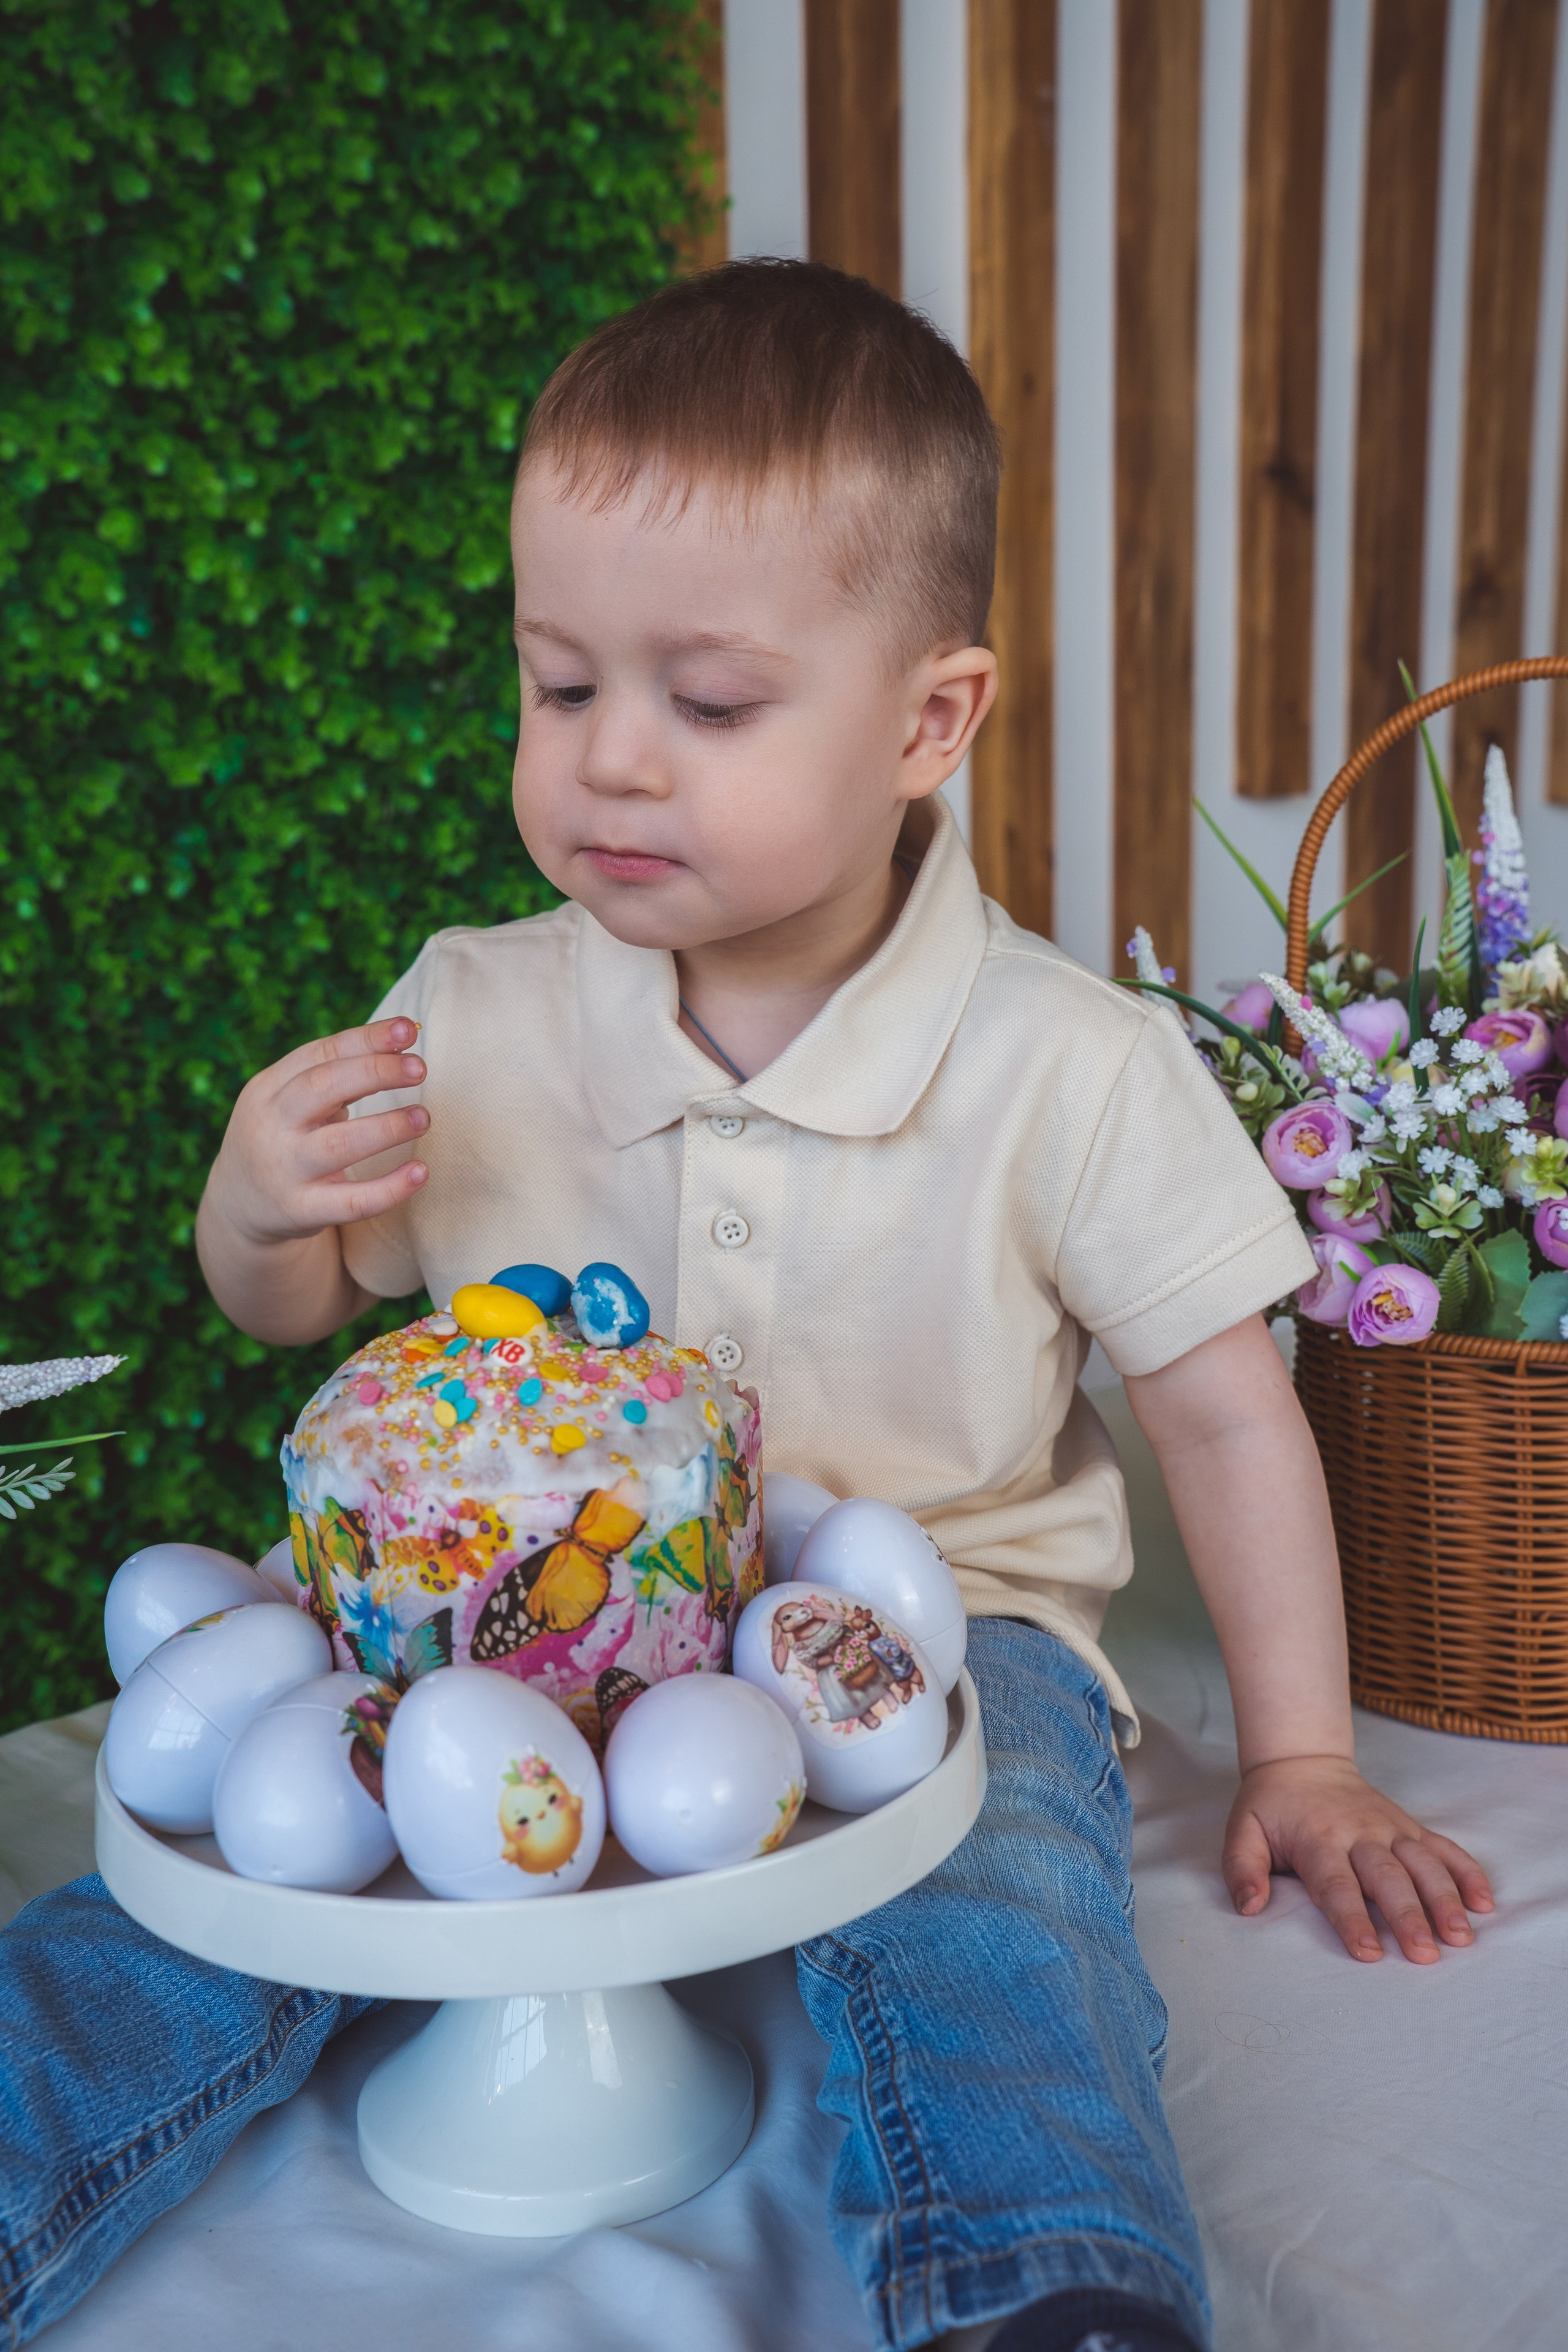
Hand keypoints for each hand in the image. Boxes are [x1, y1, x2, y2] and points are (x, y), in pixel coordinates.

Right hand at [206, 1015, 429, 1245]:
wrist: (238, 1205)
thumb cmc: (283, 1138)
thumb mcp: (291, 1102)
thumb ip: (336, 1076)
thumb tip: (399, 1044)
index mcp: (268, 1088)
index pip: (321, 1053)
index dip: (366, 1039)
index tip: (407, 1029)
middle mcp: (271, 1125)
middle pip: (322, 1087)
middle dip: (375, 1071)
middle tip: (419, 1068)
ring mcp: (284, 1169)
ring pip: (339, 1144)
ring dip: (387, 1127)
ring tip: (423, 1117)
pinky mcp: (301, 1210)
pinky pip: (352, 1202)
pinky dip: (390, 1188)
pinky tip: (420, 1173)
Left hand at [1223, 1753, 1493, 1962]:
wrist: (1303, 1760)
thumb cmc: (1271, 1806)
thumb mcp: (1242, 1830)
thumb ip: (1242, 1868)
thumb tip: (1249, 1906)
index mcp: (1318, 1838)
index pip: (1337, 1884)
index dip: (1352, 1919)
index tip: (1369, 1953)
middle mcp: (1360, 1833)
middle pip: (1388, 1878)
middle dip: (1408, 1917)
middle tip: (1425, 1955)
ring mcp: (1391, 1827)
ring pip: (1423, 1863)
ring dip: (1445, 1899)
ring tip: (1461, 1936)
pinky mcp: (1410, 1826)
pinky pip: (1444, 1847)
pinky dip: (1467, 1872)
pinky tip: (1485, 1902)